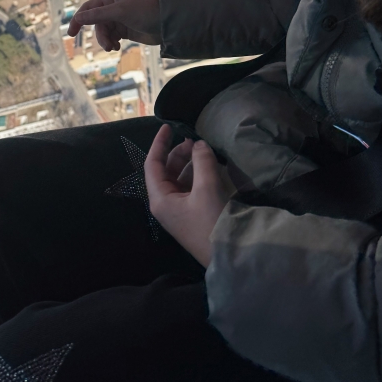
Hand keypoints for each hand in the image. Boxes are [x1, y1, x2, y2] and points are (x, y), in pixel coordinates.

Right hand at [57, 0, 161, 51]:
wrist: (166, 27)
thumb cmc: (146, 12)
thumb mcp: (121, 12)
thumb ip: (98, 15)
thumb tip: (79, 18)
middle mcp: (111, 0)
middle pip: (88, 11)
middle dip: (81, 24)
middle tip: (71, 35)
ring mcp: (115, 15)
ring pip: (98, 27)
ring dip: (102, 38)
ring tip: (111, 47)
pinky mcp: (121, 27)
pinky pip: (107, 35)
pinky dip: (110, 42)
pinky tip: (117, 47)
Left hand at [144, 125, 234, 266]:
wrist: (229, 255)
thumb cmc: (212, 222)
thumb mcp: (207, 187)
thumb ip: (202, 161)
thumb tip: (199, 144)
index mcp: (159, 198)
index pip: (152, 164)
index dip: (159, 143)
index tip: (168, 126)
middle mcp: (165, 203)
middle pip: (166, 170)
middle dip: (179, 153)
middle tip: (196, 140)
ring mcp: (178, 210)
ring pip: (179, 178)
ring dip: (190, 163)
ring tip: (205, 151)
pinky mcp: (192, 215)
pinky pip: (190, 188)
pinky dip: (198, 175)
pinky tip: (210, 167)